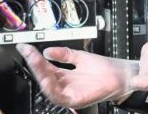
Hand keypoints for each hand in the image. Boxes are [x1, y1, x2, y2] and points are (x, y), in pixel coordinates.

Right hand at [17, 44, 138, 108]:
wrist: (123, 75)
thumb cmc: (105, 68)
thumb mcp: (80, 57)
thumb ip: (64, 54)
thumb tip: (47, 51)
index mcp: (64, 75)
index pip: (44, 66)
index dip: (33, 57)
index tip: (24, 47)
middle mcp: (65, 85)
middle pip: (44, 76)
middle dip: (34, 64)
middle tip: (28, 52)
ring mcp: (70, 93)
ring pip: (49, 87)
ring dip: (40, 75)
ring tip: (35, 62)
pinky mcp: (77, 100)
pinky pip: (60, 96)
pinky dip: (52, 88)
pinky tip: (47, 78)